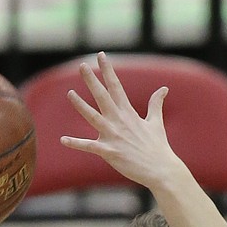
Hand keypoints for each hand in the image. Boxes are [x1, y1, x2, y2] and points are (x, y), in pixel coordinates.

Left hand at [60, 53, 178, 191]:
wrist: (161, 170)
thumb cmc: (158, 147)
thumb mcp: (156, 122)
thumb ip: (156, 104)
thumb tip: (164, 89)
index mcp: (129, 113)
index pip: (116, 87)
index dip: (108, 70)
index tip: (101, 56)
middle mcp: (119, 121)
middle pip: (103, 97)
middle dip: (92, 81)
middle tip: (82, 65)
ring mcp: (114, 136)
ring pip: (93, 117)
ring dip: (81, 106)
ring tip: (69, 93)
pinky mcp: (110, 152)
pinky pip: (89, 147)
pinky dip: (76, 144)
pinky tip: (63, 140)